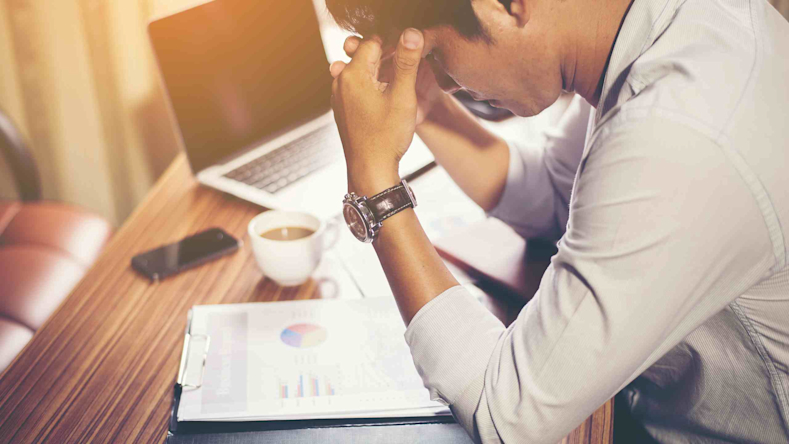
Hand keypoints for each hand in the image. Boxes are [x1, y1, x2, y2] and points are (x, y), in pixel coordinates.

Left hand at [329, 29, 425, 193]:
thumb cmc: (386, 137)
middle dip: (386, 58)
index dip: (395, 45)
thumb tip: (412, 33)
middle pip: (366, 55)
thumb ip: (407, 62)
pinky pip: (357, 87)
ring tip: (398, 84)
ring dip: (379, 73)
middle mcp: (340, 81)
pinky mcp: (343, 108)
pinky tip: (386, 98)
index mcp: (353, 74)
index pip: (374, 42)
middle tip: (407, 69)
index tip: (410, 55)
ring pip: (361, 71)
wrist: (370, 170)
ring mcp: (339, 96)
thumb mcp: (402, 96)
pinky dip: (371, 87)